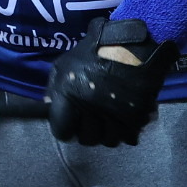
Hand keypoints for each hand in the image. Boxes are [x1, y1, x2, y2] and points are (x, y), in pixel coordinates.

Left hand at [45, 16, 177, 145]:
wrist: (130, 45)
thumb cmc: (92, 53)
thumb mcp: (64, 65)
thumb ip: (54, 88)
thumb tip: (49, 108)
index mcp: (71, 96)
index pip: (62, 130)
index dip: (64, 129)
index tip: (68, 124)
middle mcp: (93, 109)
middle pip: (87, 139)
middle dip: (86, 131)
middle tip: (89, 119)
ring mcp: (116, 115)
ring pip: (109, 140)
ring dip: (106, 132)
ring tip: (107, 118)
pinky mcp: (137, 118)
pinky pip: (128, 137)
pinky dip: (125, 131)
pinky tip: (122, 118)